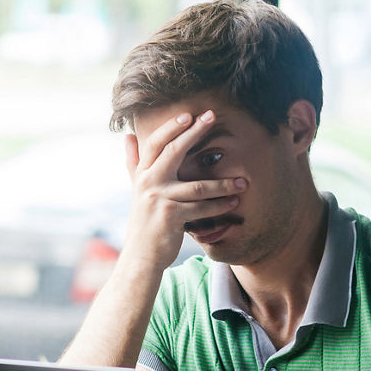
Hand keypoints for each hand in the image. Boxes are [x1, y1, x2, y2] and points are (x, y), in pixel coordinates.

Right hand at [121, 109, 245, 269]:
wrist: (141, 255)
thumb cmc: (144, 221)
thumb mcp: (136, 189)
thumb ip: (133, 163)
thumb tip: (127, 136)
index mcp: (142, 174)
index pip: (155, 143)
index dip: (171, 127)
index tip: (190, 114)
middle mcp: (148, 183)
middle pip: (173, 152)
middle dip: (194, 132)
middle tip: (212, 117)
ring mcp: (159, 199)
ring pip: (197, 185)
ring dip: (223, 183)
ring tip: (243, 181)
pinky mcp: (171, 217)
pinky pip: (201, 208)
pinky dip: (220, 206)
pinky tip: (234, 202)